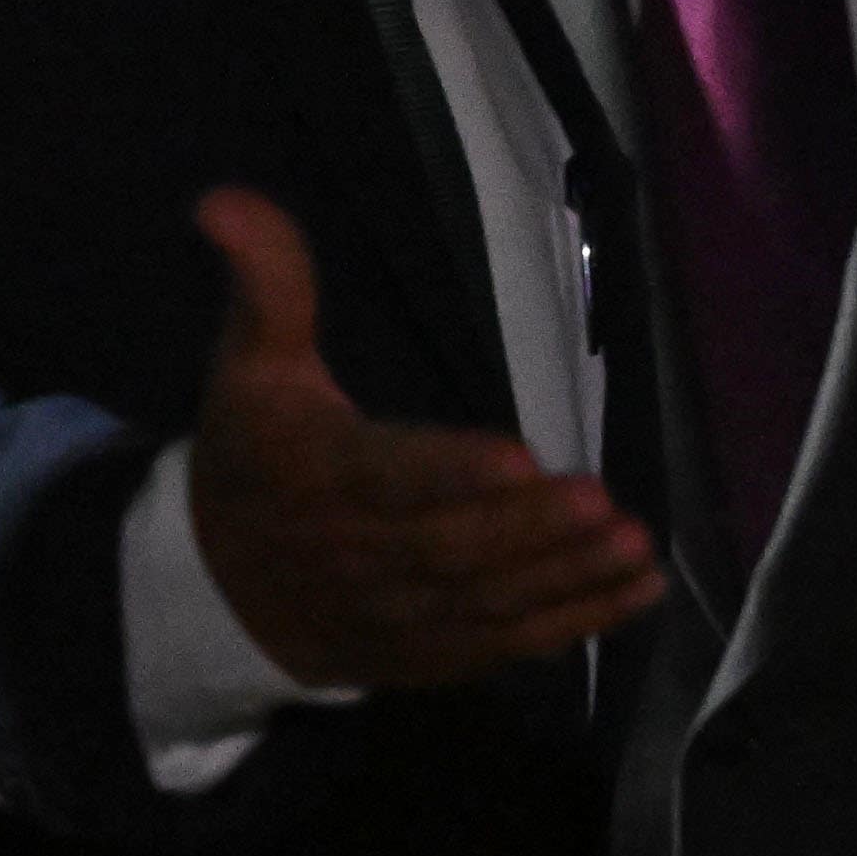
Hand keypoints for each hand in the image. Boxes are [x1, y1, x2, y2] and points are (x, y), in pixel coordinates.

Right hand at [183, 189, 651, 689]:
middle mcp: (357, 555)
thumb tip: (225, 201)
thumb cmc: (257, 458)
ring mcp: (396, 615)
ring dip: (564, 577)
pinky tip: (638, 592)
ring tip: (633, 546)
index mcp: (316, 476)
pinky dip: (574, 623)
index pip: (385, 477)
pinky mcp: (431, 654)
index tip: (518, 455)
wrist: (218, 589)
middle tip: (600, 499)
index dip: (448, 472)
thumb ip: (267, 285)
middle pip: (449, 548)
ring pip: (484, 602)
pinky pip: (503, 645)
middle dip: (527, 528)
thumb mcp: (251, 366)